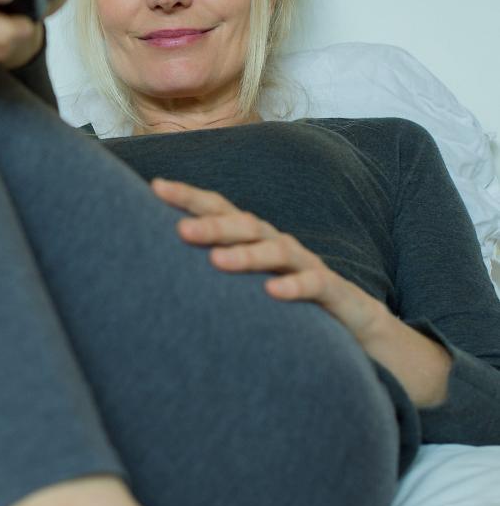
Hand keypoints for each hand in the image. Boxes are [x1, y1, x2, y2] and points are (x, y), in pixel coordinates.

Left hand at [151, 176, 453, 407]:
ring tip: (216, 261)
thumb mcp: (244, 278)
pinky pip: (313, 285)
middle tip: (180, 231)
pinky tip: (272, 292)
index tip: (155, 186)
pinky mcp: (331, 291)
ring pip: (276, 250)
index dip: (189, 196)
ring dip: (246, 254)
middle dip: (212, 225)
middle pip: (244, 225)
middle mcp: (276, 243)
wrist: (353, 319)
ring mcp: (305, 264)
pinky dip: (293, 286)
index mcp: (252, 237)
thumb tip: (151, 258)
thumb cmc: (284, 296)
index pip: (219, 207)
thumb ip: (211, 261)